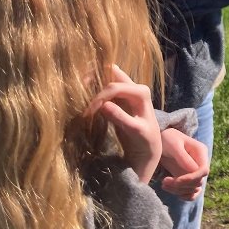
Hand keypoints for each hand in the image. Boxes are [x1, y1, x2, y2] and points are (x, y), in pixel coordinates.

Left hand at [85, 65, 160, 184]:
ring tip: (90, 109)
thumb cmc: (132, 131)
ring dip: (106, 96)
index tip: (81, 80)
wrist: (147, 155)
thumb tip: (93, 77)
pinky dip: (117, 113)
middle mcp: (142, 98)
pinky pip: (129, 119)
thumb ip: (112, 95)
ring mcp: (144, 113)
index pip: (117, 73)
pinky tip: (106, 109)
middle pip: (119, 83)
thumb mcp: (121, 110)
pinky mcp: (141, 131)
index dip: (98, 73)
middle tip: (83, 101)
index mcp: (135, 92)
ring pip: (129, 92)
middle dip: (98, 89)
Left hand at [159, 128, 208, 200]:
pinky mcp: (188, 179)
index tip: (176, 181)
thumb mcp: (173, 144)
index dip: (191, 179)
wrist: (160, 140)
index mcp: (201, 152)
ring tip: (163, 184)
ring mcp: (195, 172)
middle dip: (181, 185)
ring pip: (193, 189)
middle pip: (198, 182)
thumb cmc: (167, 138)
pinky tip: (170, 189)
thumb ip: (183, 157)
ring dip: (178, 191)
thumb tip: (193, 171)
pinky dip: (182, 196)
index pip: (204, 170)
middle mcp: (200, 163)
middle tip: (164, 181)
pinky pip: (191, 193)